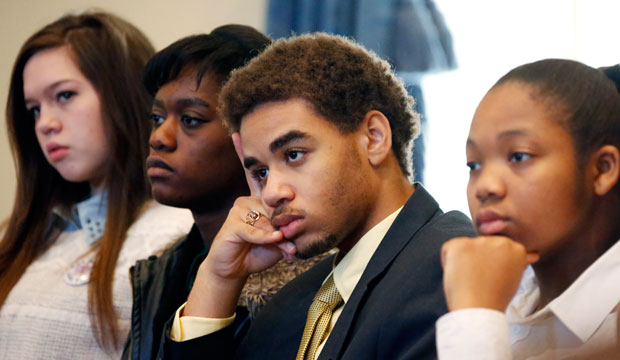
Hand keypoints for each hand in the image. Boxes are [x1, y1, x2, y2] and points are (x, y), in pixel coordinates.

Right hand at [184, 133, 295, 317]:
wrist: (234, 268)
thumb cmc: (258, 252)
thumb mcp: (278, 243)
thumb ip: (286, 234)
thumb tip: (291, 232)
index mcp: (258, 200)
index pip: (254, 173)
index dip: (245, 153)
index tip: (238, 132)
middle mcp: (248, 201)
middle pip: (273, 203)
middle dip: (284, 223)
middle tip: (288, 237)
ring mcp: (239, 211)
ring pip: (266, 218)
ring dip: (275, 235)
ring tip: (279, 244)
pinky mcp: (232, 224)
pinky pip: (254, 229)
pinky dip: (263, 238)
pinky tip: (270, 242)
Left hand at [441, 236, 538, 311]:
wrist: (479, 310)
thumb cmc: (495, 298)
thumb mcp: (514, 278)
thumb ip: (518, 262)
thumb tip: (532, 254)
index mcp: (516, 248)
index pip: (495, 249)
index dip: (490, 265)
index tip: (492, 279)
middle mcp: (500, 241)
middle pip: (481, 246)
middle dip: (477, 261)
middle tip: (480, 280)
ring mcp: (479, 242)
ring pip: (465, 247)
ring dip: (463, 261)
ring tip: (470, 279)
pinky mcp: (459, 245)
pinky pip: (448, 249)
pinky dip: (447, 261)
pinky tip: (458, 275)